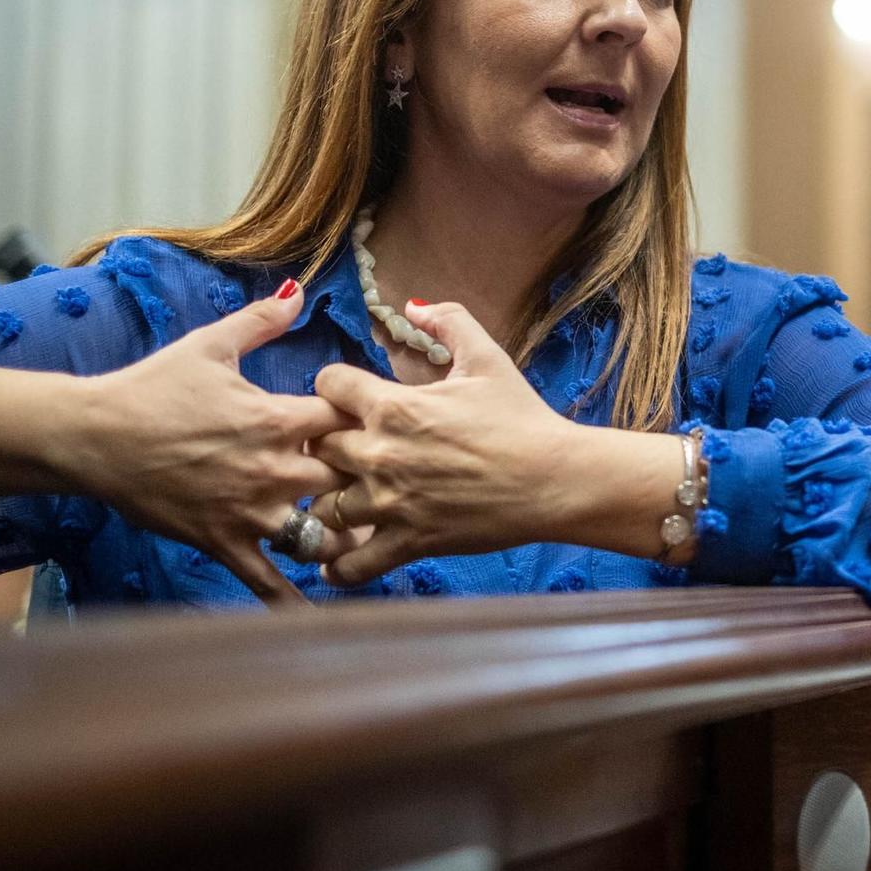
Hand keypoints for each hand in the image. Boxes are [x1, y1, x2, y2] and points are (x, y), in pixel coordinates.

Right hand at [68, 283, 355, 603]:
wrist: (93, 435)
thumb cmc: (154, 387)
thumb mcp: (211, 345)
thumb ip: (263, 322)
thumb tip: (300, 292)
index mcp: (277, 418)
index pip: (350, 420)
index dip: (367, 420)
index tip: (374, 421)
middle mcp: (272, 469)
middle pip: (348, 479)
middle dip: (365, 479)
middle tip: (376, 478)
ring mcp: (250, 511)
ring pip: (320, 533)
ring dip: (341, 533)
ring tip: (358, 531)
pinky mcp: (223, 543)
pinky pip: (266, 581)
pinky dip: (294, 598)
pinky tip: (320, 612)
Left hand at [309, 301, 595, 585]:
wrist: (555, 478)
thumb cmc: (523, 418)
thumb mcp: (488, 358)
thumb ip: (449, 321)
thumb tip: (413, 305)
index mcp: (395, 406)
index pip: (326, 385)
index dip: (335, 389)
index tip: (351, 399)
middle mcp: (381, 455)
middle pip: (315, 446)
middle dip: (326, 445)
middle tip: (343, 450)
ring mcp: (390, 504)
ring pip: (323, 506)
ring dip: (330, 502)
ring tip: (344, 501)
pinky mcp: (407, 543)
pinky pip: (351, 565)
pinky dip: (339, 565)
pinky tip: (339, 558)